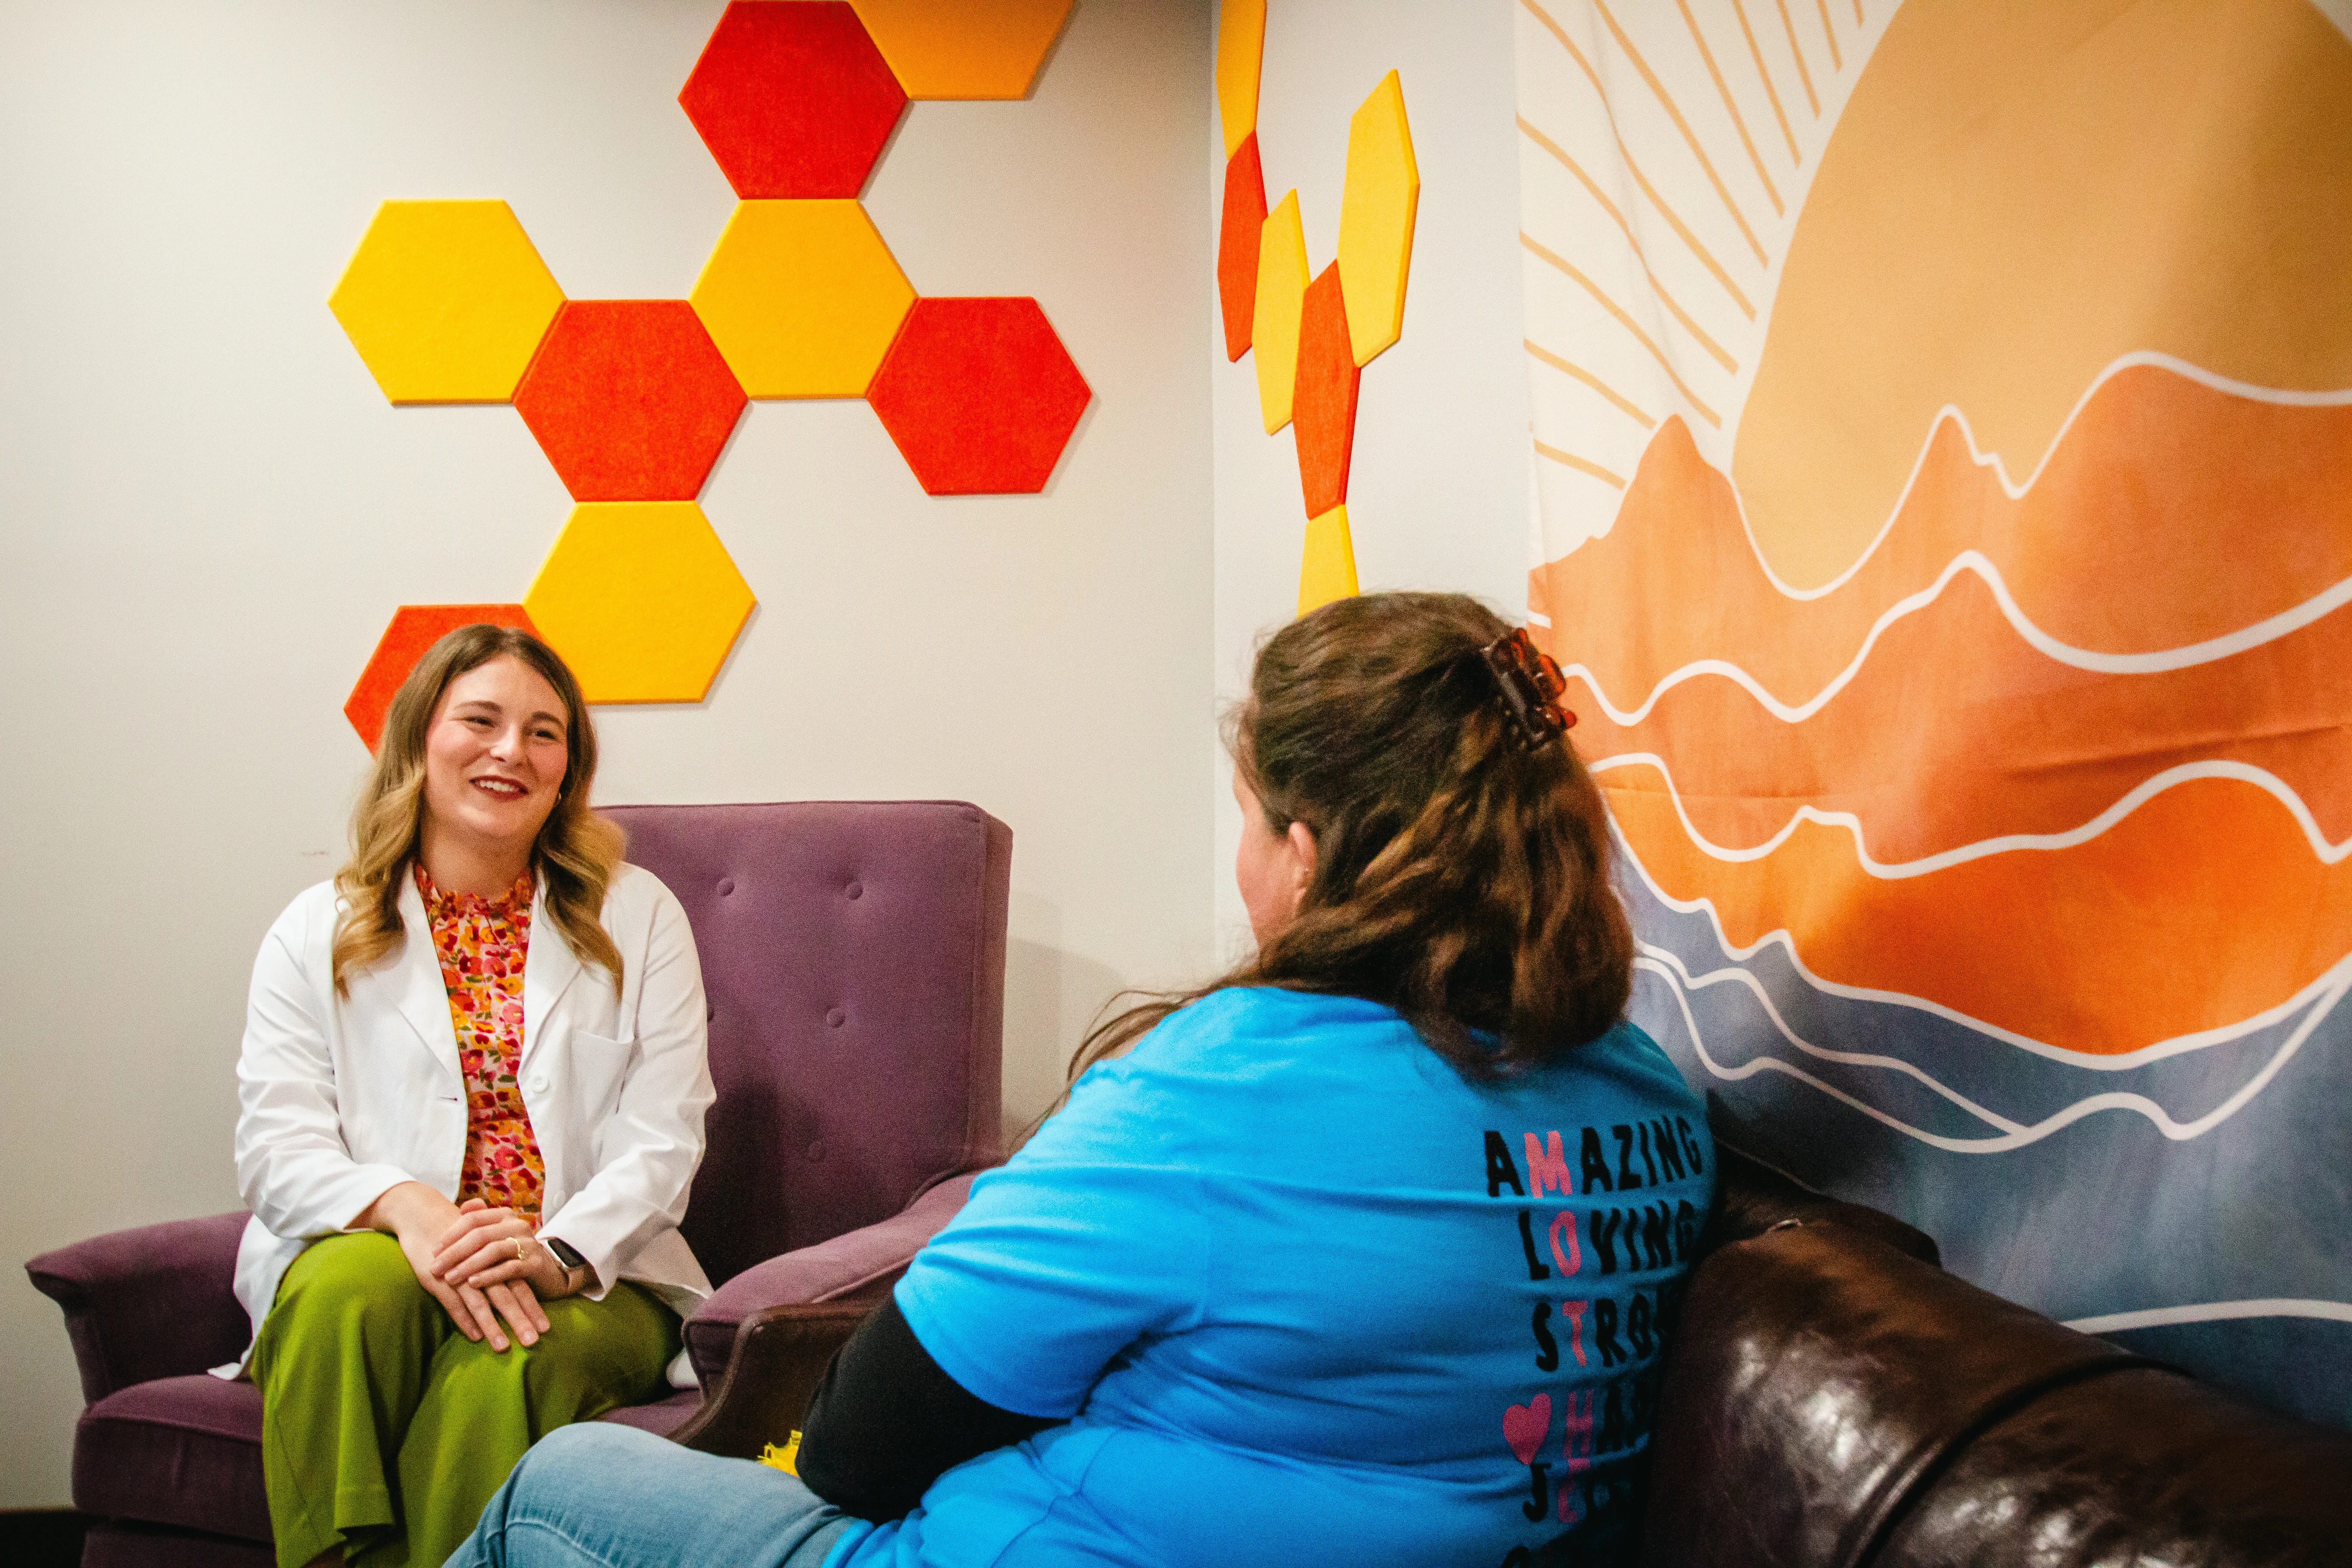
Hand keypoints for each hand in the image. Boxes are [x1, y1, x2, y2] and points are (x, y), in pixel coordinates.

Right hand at [353, 1184, 549, 1350]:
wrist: (423, 1215)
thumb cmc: (455, 1235)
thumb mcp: (479, 1248)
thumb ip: (495, 1266)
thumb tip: (512, 1289)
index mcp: (495, 1259)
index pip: (519, 1285)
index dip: (533, 1306)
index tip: (546, 1327)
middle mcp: (482, 1267)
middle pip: (505, 1296)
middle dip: (520, 1320)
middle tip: (534, 1342)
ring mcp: (460, 1273)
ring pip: (481, 1303)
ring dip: (493, 1326)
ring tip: (504, 1347)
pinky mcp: (439, 1279)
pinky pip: (455, 1303)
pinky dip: (465, 1320)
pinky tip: (475, 1337)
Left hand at [434, 1198, 577, 1303]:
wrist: (547, 1271)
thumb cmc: (512, 1255)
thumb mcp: (496, 1236)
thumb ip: (480, 1221)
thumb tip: (461, 1208)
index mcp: (504, 1215)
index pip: (472, 1219)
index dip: (450, 1234)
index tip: (433, 1251)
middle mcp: (517, 1225)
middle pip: (479, 1235)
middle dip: (454, 1252)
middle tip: (435, 1268)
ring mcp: (527, 1243)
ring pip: (493, 1251)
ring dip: (468, 1265)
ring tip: (450, 1278)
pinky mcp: (534, 1263)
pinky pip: (508, 1269)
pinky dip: (489, 1276)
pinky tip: (473, 1283)